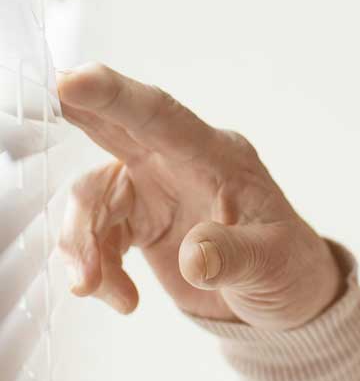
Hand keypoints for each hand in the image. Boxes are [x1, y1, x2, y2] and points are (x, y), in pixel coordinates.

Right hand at [55, 62, 343, 328]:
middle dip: (81, 111)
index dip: (119, 98)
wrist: (283, 296)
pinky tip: (124, 300)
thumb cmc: (287, 265)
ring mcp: (155, 190)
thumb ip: (234, 256)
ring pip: (92, 196)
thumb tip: (195, 257)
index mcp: (219, 157)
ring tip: (93, 286)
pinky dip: (96, 270)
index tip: (76, 80)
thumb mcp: (272, 264)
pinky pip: (96, 235)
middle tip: (51, 94)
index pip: (164, 118)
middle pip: (118, 128)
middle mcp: (180, 163)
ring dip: (81, 242)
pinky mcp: (139, 222)